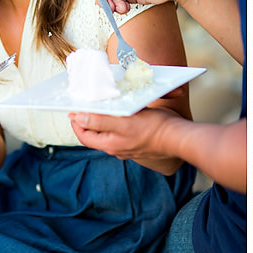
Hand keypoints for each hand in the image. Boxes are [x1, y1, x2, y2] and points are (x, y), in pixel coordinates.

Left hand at [68, 107, 183, 174]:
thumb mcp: (124, 123)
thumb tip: (77, 118)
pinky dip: (119, 120)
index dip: (76, 122)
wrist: (179, 138)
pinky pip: (123, 130)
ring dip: (105, 119)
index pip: (84, 135)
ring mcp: (128, 146)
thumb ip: (100, 121)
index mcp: (110, 144)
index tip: (74, 109)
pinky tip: (125, 112)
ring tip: (105, 106)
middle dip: (90, 119)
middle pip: (96, 133)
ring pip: (110, 131)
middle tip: (88, 104)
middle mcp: (117, 148)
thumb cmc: (154, 130)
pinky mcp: (138, 141)